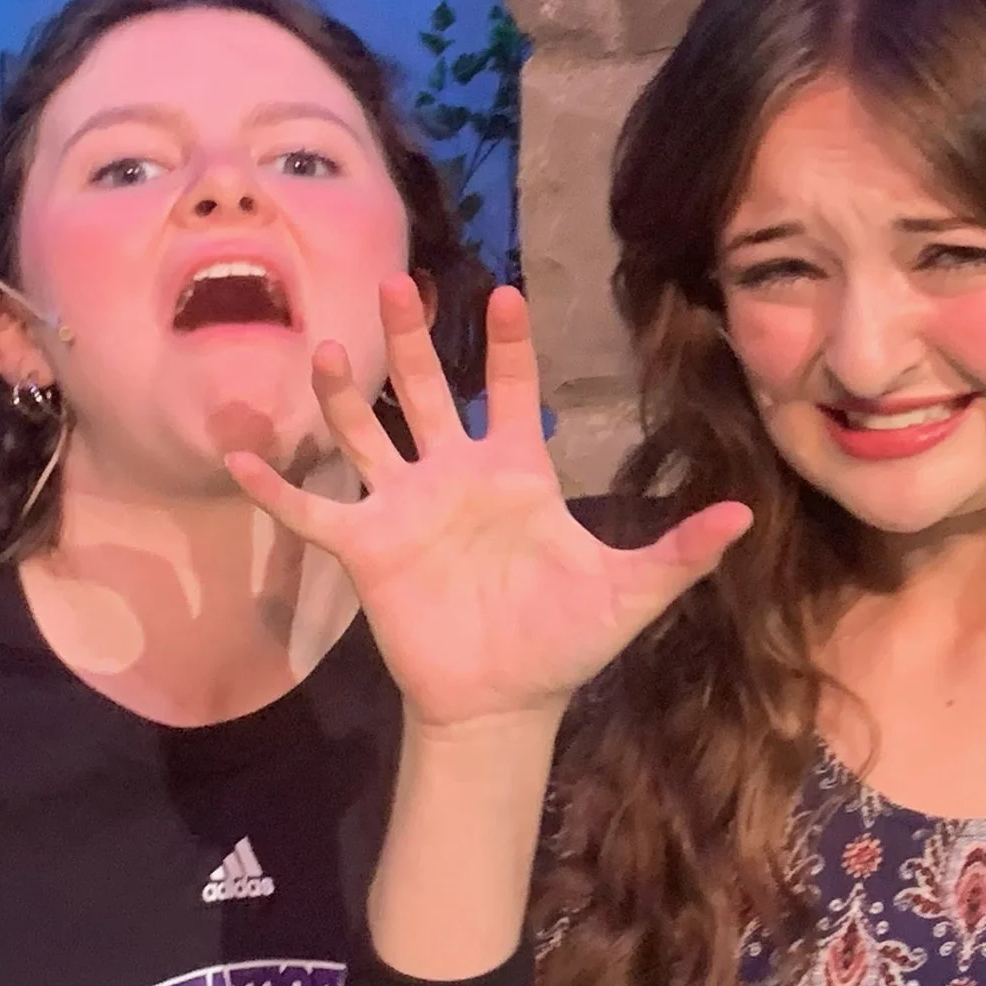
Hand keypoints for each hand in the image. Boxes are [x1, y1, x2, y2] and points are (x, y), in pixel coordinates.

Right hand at [226, 277, 749, 729]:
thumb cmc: (565, 639)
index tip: (505, 291)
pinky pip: (314, 510)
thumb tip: (745, 518)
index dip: (509, 344)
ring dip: (344, 396)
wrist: (504, 702)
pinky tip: (240, 456)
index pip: (512, 390)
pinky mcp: (366, 549)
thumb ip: (680, 550)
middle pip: (429, 391)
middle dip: (414, 339)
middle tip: (396, 283)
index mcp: (515, 472)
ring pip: (365, 433)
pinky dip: (277, 487)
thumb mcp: (631, 591)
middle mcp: (453, 475)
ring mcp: (404, 507)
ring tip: (325, 352)